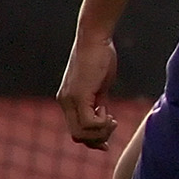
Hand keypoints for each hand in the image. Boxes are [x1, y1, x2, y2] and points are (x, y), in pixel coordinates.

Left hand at [57, 34, 119, 149]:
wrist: (95, 39)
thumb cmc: (100, 58)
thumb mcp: (100, 86)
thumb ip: (98, 103)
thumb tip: (104, 118)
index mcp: (69, 101)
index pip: (76, 132)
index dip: (93, 140)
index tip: (108, 138)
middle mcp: (65, 103)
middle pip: (78, 136)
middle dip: (98, 138)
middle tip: (114, 124)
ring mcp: (70, 100)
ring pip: (81, 133)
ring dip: (101, 132)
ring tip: (112, 119)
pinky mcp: (79, 95)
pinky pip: (88, 122)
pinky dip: (102, 123)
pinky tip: (108, 112)